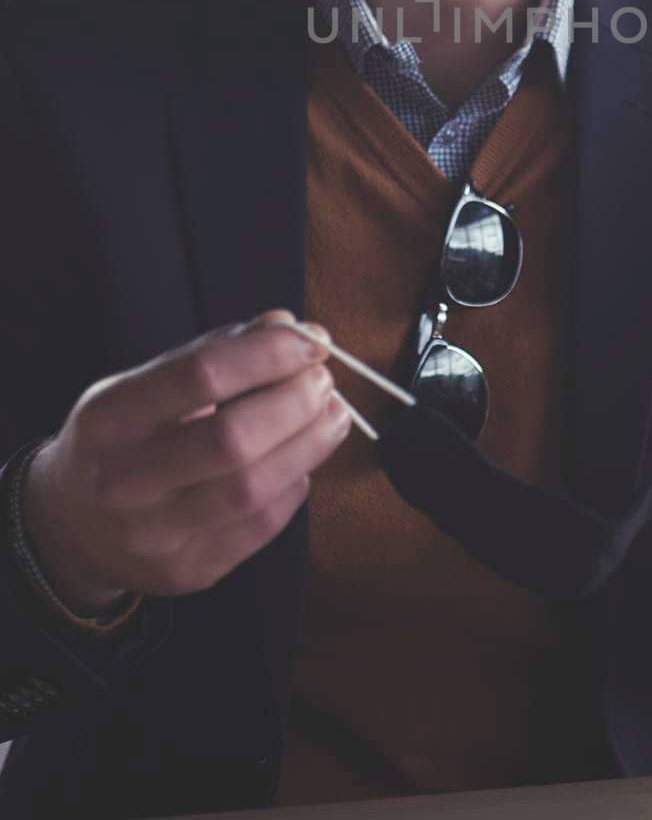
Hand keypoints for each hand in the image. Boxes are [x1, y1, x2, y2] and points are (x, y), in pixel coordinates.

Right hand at [21, 309, 351, 612]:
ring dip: (310, 445)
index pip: (199, 376)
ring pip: (253, 489)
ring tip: (332, 415)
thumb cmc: (124, 438)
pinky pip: (261, 527)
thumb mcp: (146, 382)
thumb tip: (292, 327)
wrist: (70, 526)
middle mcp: (123, 482)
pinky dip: (294, 487)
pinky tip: (300, 463)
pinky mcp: (186, 572)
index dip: (268, 354)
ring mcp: (153, 536)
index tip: (313, 343)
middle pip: (231, 439)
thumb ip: (217, 351)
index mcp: (109, 419)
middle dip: (296, 402)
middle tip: (324, 381)